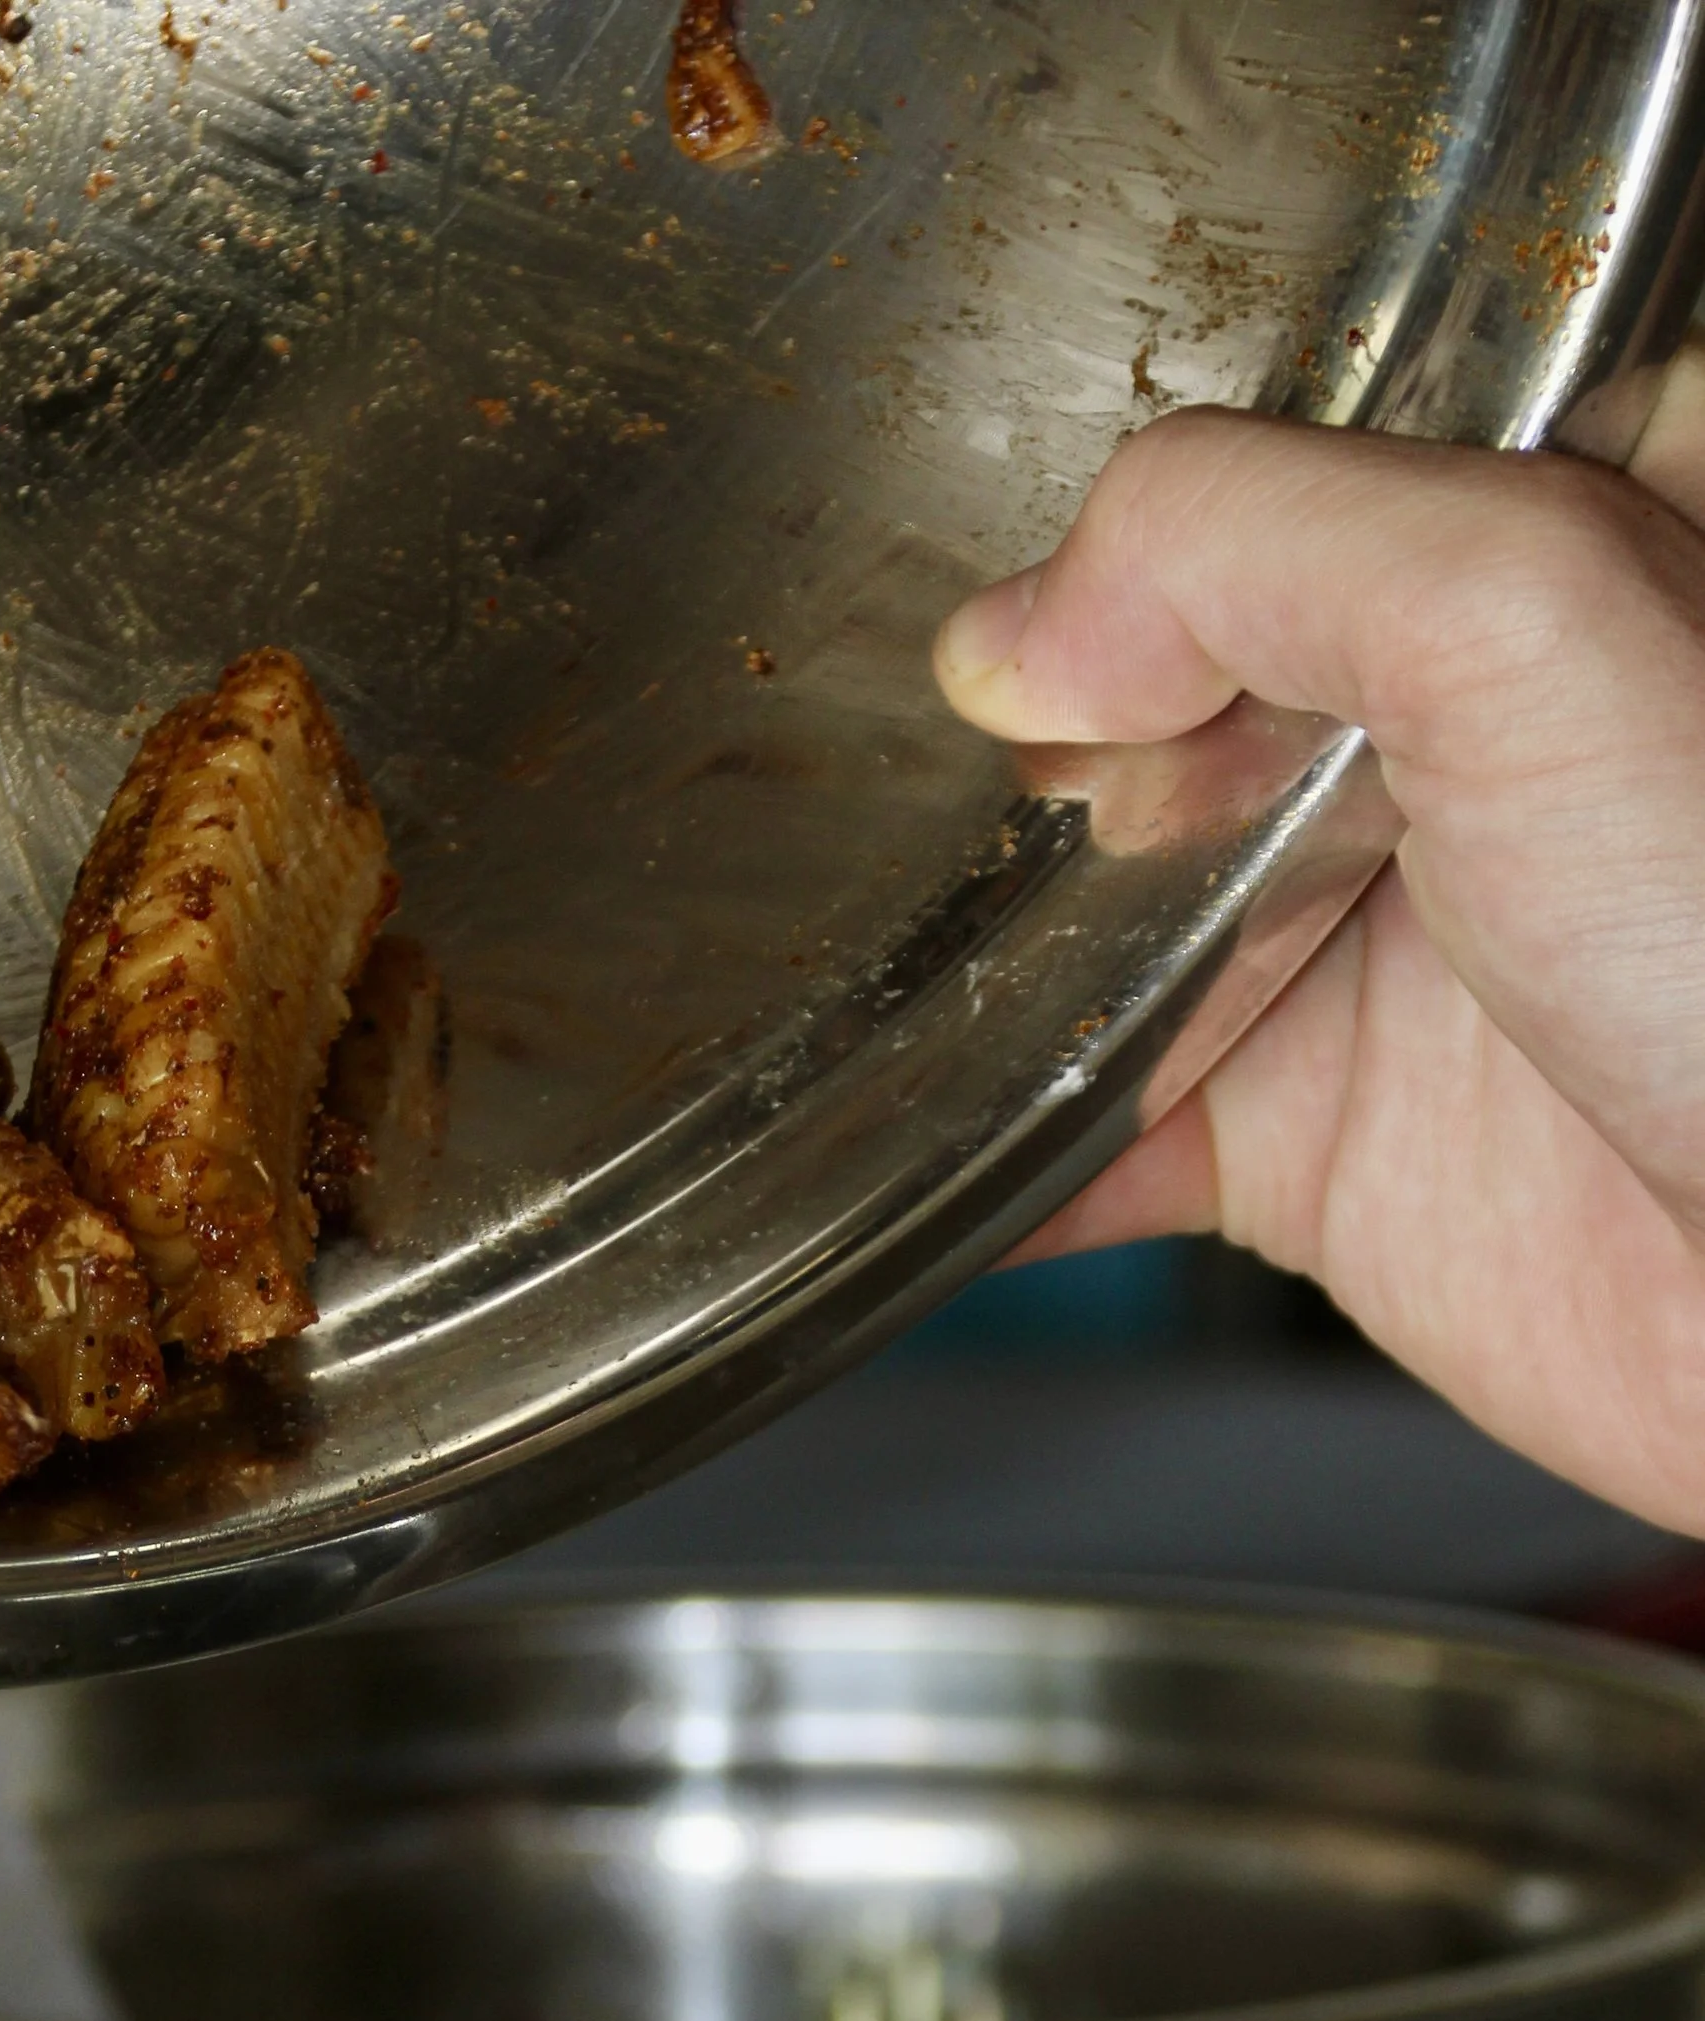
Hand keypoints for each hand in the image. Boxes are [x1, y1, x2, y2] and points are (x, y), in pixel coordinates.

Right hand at [937, 383, 1704, 1536]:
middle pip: (1163, 683)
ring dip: (975, 948)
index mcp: (1562, 523)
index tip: (1064, 605)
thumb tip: (1018, 637)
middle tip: (1003, 790)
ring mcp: (1385, 940)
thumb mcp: (1535, 614)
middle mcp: (1468, 727)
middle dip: (1036, 738)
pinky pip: (1104, 1140)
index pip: (1300, 447)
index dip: (1159, 518)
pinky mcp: (1324, 1142)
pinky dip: (995, 1163)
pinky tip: (918, 1153)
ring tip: (868, 946)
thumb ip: (1249, 545)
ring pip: (1109, 914)